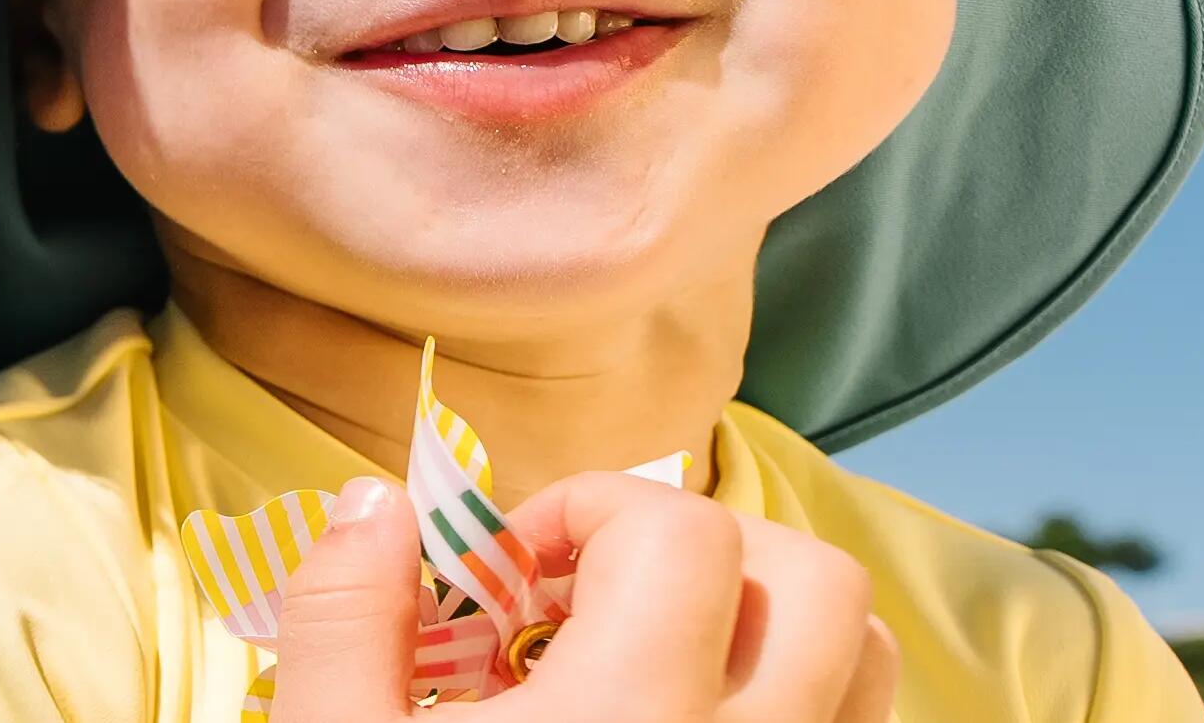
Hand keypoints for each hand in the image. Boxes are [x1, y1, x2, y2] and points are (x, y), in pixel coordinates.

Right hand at [264, 472, 897, 722]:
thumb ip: (342, 619)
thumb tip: (371, 501)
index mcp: (625, 715)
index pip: (676, 529)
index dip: (586, 511)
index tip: (510, 568)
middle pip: (809, 575)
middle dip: (703, 550)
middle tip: (596, 595)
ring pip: (861, 656)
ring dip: (771, 624)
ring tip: (661, 652)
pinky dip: (800, 697)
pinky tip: (694, 714)